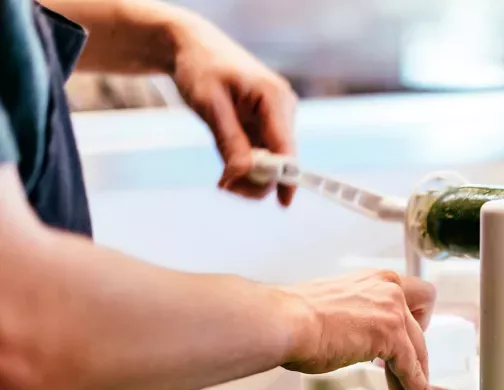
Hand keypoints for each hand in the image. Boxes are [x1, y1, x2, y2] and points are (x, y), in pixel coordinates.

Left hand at [169, 14, 296, 206]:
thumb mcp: (209, 105)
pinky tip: (229, 165)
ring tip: (222, 178)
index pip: (286, 148)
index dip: (286, 178)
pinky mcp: (267, 124)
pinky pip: (262, 155)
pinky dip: (246, 166)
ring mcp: (277, 117)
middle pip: (280, 160)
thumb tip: (242, 176)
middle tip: (223, 185)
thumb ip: (229, 142)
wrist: (192, 46)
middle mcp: (283, 108)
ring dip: (249, 175)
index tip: (283, 204)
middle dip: (255, 179)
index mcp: (275, 99)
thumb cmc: (200, 68)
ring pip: (271, 161)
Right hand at [282, 270, 443, 389]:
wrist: (284, 322)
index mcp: (375, 280)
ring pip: (419, 353)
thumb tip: (356, 338)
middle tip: (411, 376)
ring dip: (418, 380)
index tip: (409, 341)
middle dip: (417, 357)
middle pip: (420, 330)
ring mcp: (393, 311)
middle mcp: (389, 289)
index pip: (413, 299)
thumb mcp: (335, 308)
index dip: (415, 323)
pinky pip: (413, 371)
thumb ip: (355, 318)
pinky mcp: (392, 336)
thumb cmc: (295, 318)